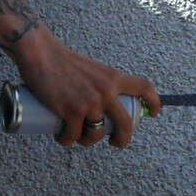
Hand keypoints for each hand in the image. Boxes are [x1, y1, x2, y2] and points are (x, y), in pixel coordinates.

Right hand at [13, 27, 160, 148]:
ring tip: (77, 137)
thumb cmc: (61, 60)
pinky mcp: (72, 111)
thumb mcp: (92, 69)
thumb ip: (100, 83)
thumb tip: (102, 105)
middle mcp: (106, 91)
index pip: (144, 88)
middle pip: (125, 124)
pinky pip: (73, 136)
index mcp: (113, 77)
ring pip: (96, 135)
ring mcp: (90, 103)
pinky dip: (66, 140)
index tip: (154, 112)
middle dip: (123, 139)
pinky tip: (63, 138)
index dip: (154, 102)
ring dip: (87, 142)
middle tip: (116, 142)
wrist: (40, 53)